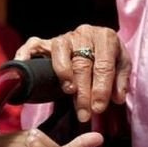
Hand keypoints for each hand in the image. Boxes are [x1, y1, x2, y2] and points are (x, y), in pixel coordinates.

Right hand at [15, 24, 130, 121]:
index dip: (101, 88)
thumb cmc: (109, 57)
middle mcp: (84, 33)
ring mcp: (64, 36)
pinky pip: (34, 45)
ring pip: (61, 54)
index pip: (104, 64)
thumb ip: (121, 81)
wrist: (97, 42)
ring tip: (69, 93)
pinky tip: (25, 65)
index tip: (98, 108)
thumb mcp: (122, 65)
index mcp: (106, 37)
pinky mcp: (47, 41)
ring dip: (64, 75)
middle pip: (82, 63)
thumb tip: (117, 98)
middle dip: (84, 91)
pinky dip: (27, 54)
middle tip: (84, 113)